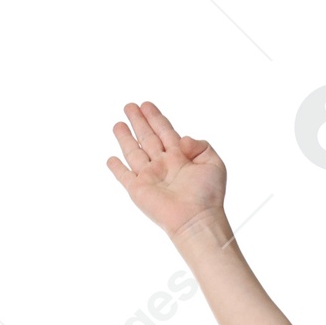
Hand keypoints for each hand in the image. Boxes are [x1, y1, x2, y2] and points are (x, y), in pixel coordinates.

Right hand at [106, 100, 226, 236]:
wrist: (196, 219)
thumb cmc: (208, 196)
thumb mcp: (214, 163)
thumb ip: (200, 145)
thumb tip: (182, 139)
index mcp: (180, 158)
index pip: (165, 132)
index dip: (156, 118)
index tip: (147, 105)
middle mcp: (163, 165)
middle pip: (147, 138)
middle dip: (139, 121)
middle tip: (130, 106)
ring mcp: (150, 177)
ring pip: (134, 153)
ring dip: (125, 138)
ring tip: (118, 124)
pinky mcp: (138, 190)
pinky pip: (124, 176)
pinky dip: (116, 168)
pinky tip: (111, 159)